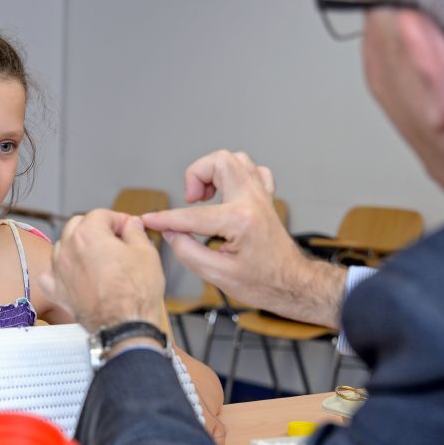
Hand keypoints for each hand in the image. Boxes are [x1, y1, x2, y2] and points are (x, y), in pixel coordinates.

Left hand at [40, 210, 163, 332]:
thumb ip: (135, 232)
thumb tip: (131, 224)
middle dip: (96, 228)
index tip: (128, 227)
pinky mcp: (57, 291)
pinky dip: (60, 271)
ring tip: (97, 257)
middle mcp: (68, 249)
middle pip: (77, 225)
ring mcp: (59, 271)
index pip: (101, 214)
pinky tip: (74, 274)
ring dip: (78, 246)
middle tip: (114, 239)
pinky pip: (51, 273)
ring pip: (62, 247)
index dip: (118, 219)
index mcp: (88, 234)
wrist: (125, 326)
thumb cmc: (136, 292)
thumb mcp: (146, 253)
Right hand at [142, 150, 345, 327]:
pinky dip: (234, 176)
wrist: (293, 284)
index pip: (192, 215)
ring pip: (235, 159)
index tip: (150, 220)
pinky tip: (225, 194)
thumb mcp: (217, 275)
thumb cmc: (263, 283)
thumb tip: (171, 234)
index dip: (165, 219)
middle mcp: (252, 201)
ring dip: (213, 172)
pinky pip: (251, 171)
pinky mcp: (266, 198)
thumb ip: (188, 252)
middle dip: (196, 176)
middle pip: (219, 161)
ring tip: (204, 196)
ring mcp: (261, 196)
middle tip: (189, 201)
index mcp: (239, 221)